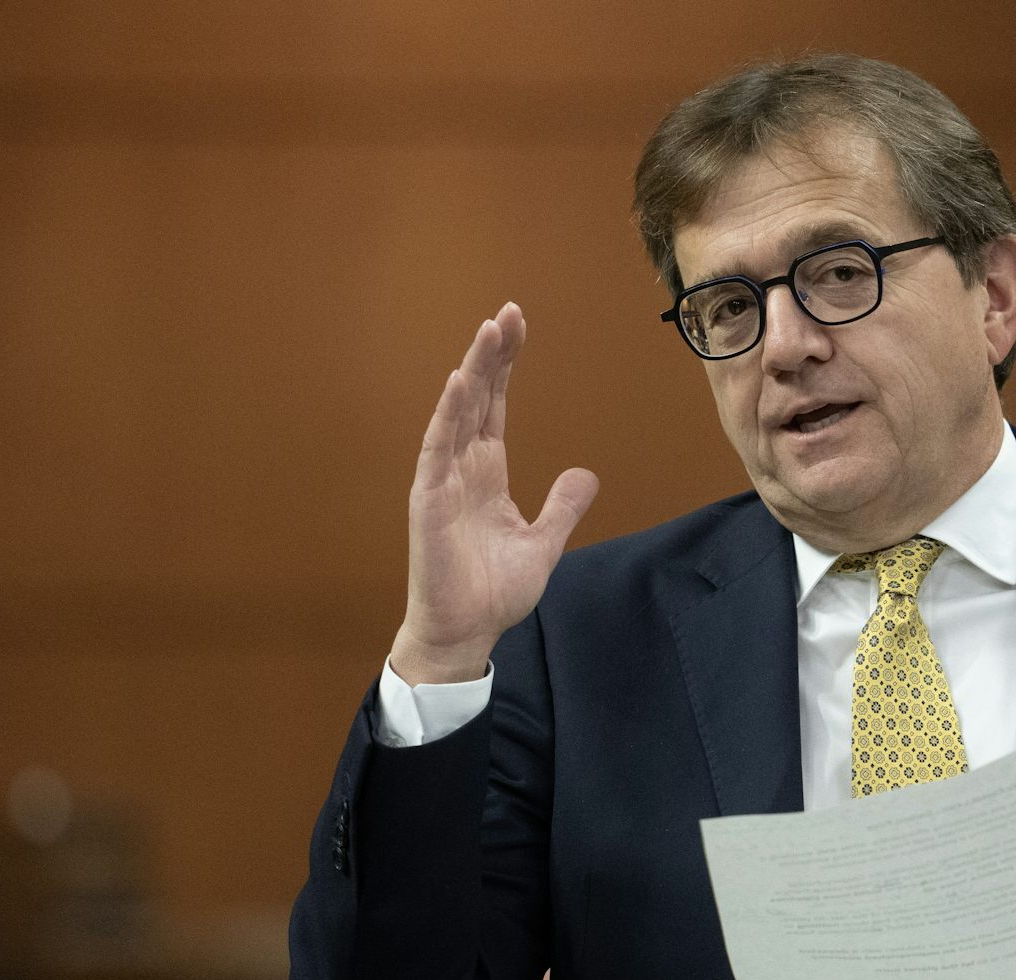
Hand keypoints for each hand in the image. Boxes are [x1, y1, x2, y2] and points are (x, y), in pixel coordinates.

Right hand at [391, 303, 598, 683]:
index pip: (496, 406)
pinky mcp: (428, 500)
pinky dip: (448, 415)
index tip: (517, 326)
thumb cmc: (493, 590)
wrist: (466, 631)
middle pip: (478, 397)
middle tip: (508, 312)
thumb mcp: (544, 542)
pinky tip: (459, 383)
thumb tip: (586, 473)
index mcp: (488, 471)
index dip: (505, 366)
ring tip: (488, 330)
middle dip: (492, 354)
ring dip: (472, 371)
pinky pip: (437, 449)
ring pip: (457, 413)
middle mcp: (463, 467)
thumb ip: (562, 506)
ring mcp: (443, 480)